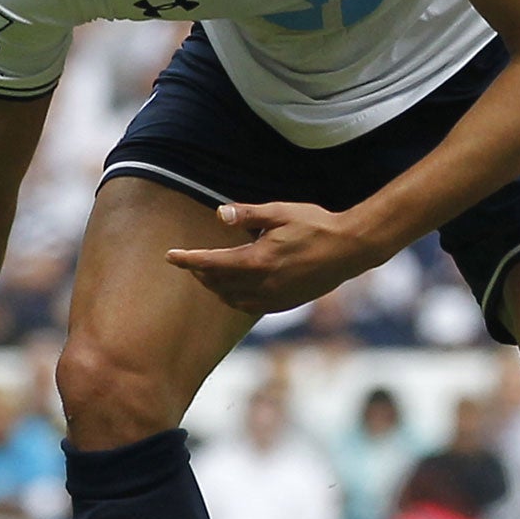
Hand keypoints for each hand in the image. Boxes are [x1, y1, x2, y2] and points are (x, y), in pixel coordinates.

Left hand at [165, 202, 378, 314]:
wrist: (349, 250)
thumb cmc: (316, 225)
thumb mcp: (281, 212)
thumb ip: (248, 215)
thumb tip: (220, 214)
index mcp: (258, 260)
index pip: (211, 262)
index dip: (188, 259)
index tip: (170, 256)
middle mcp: (263, 284)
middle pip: (218, 283)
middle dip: (201, 273)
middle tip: (192, 261)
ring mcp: (275, 297)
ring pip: (232, 299)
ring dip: (216, 288)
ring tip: (211, 275)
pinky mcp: (285, 303)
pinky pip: (250, 306)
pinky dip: (236, 298)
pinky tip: (236, 288)